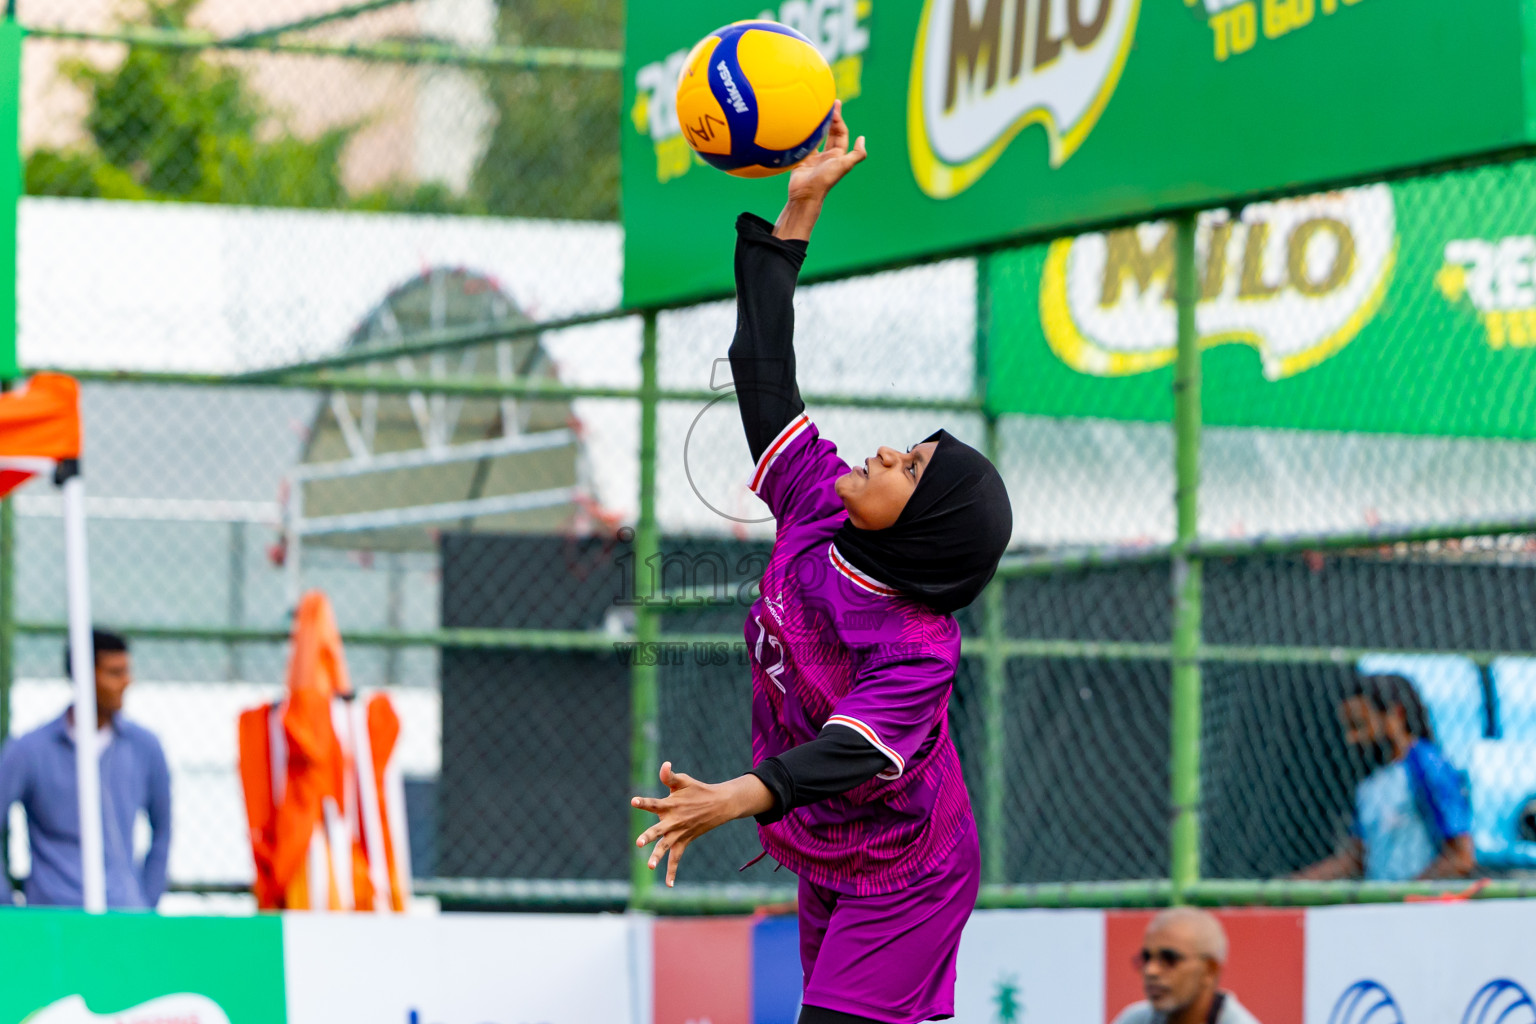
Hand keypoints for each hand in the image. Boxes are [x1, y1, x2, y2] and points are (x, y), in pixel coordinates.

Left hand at [631, 762, 771, 886]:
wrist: (720, 805)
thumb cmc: (698, 790)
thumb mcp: (683, 781)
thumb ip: (670, 776)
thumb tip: (665, 765)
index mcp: (671, 804)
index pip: (654, 803)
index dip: (644, 802)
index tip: (634, 801)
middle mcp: (673, 821)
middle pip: (658, 830)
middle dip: (649, 836)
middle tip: (638, 842)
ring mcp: (679, 833)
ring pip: (666, 847)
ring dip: (658, 856)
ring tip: (649, 866)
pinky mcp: (684, 841)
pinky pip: (677, 858)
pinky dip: (673, 871)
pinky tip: (669, 885)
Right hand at [785, 99, 866, 205]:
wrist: (805, 193)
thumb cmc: (826, 179)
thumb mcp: (844, 165)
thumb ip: (857, 154)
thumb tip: (862, 138)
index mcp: (838, 155)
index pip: (841, 133)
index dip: (840, 119)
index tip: (835, 106)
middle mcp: (827, 155)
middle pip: (830, 132)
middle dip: (830, 118)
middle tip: (828, 102)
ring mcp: (814, 157)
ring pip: (817, 136)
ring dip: (818, 124)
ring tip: (815, 110)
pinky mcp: (802, 159)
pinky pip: (804, 143)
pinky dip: (804, 134)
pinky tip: (801, 124)